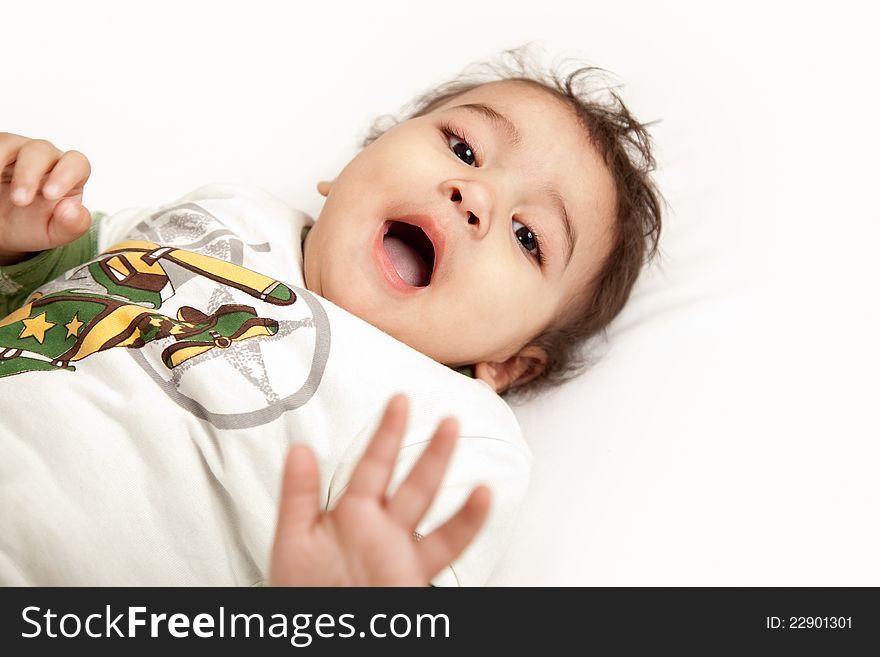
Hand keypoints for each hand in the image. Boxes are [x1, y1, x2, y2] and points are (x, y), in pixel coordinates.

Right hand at [0, 132, 91, 264]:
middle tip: (19, 201)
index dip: (66, 175)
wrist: (1, 228)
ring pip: (12, 143)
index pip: (77, 164)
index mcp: (68, 177)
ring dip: (2, 164)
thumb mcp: (55, 233)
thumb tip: (72, 208)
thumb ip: (73, 224)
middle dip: (28, 174)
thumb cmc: (32, 226)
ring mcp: (18, 152)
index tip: (49, 195)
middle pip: (42, 150)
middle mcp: (46, 160)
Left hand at [270, 393, 490, 585]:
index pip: (373, 464)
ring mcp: (401, 551)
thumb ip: (298, 496)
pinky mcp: (415, 576)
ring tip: (465, 454)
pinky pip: (446, 546)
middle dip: (430, 449)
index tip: (400, 401)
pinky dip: (467, 522)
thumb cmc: (303, 593)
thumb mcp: (293, 542)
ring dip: (447, 477)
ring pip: (430, 505)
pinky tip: (482, 498)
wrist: (322, 633)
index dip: (387, 432)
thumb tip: (300, 448)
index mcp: (352, 513)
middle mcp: (381, 528)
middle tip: (448, 419)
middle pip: (411, 480)